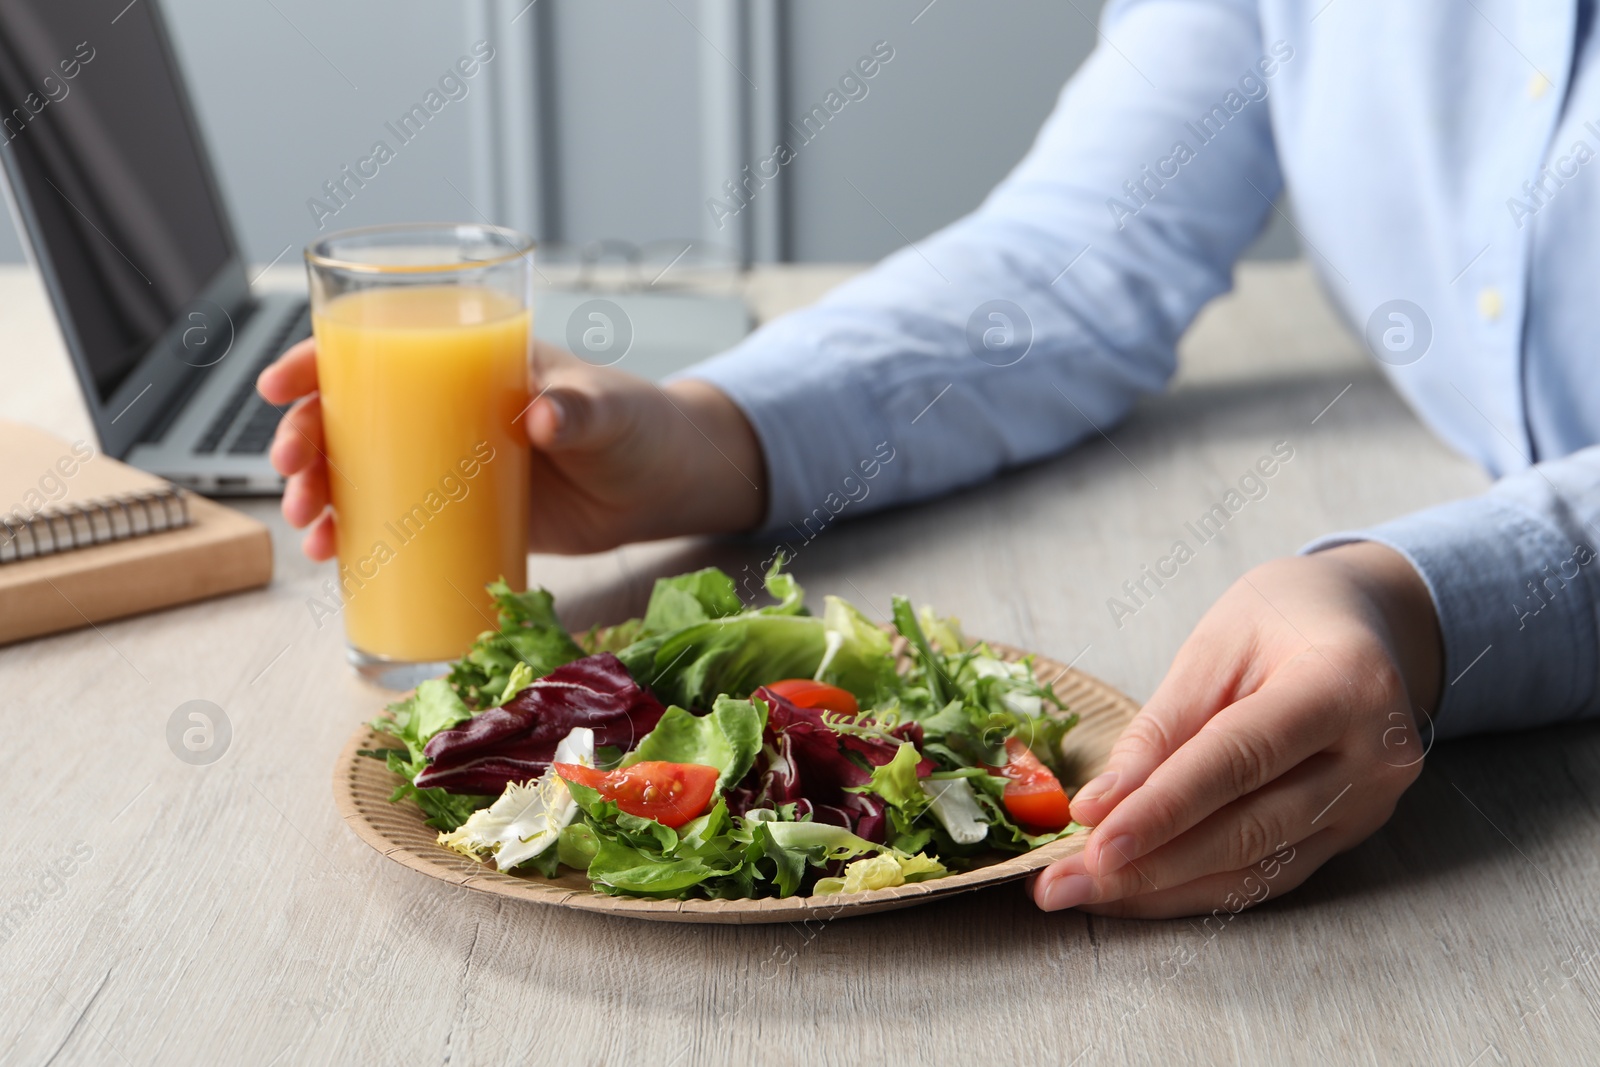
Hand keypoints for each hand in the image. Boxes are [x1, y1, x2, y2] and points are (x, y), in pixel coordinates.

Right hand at [256, 338, 766, 559]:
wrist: (665, 484)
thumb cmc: (639, 424)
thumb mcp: (610, 410)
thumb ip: (580, 410)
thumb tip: (540, 417)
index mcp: (472, 361)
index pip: (378, 346)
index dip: (318, 361)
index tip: (280, 388)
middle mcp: (447, 408)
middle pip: (350, 413)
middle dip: (305, 440)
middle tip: (294, 474)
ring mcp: (450, 461)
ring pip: (360, 468)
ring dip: (319, 491)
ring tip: (310, 526)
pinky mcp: (462, 510)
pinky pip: (394, 517)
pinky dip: (356, 532)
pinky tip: (332, 554)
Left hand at [1032, 542, 1441, 917]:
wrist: (1362, 625)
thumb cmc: (1281, 618)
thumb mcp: (1216, 644)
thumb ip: (1164, 727)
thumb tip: (1101, 806)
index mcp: (1346, 685)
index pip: (1239, 760)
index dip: (1163, 808)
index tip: (1094, 840)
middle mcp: (1374, 757)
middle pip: (1248, 829)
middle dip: (1147, 865)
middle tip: (1062, 884)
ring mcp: (1370, 805)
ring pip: (1255, 868)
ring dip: (1161, 889)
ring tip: (1080, 891)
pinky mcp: (1351, 833)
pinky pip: (1265, 875)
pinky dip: (1194, 888)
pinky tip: (1132, 891)